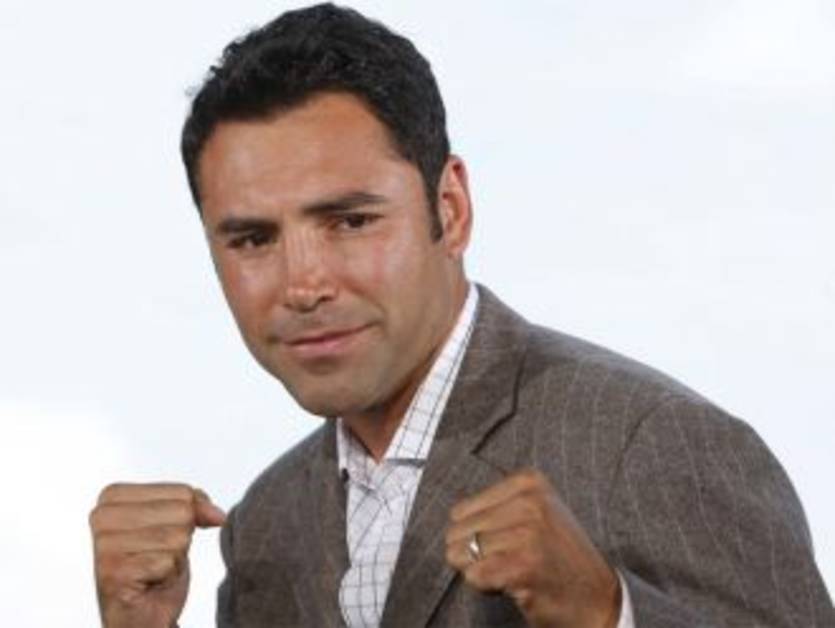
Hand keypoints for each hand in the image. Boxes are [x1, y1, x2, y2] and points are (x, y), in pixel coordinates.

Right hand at [89, 482, 225, 627]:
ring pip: (176, 536)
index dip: (186, 518)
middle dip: (179, 540)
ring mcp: (105, 545)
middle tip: (157, 557)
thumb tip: (216, 515)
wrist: (142, 615)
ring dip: (174, 560)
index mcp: (113, 496)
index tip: (162, 537)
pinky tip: (149, 583)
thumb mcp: (179, 525)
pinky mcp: (114, 571)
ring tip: (153, 570)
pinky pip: (168, 562)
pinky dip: (168, 576)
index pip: (181, 492)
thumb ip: (196, 505)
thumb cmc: (155, 568)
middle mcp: (102, 516)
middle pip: (182, 511)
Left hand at [445, 470, 620, 627]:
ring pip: (462, 554)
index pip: (460, 511)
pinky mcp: (522, 565)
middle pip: (458, 532)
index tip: (507, 543)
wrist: (600, 596)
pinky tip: (514, 583)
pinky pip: (474, 575)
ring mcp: (526, 532)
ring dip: (482, 570)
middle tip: (510, 560)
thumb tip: (451, 520)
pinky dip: (486, 586)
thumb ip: (496, 506)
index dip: (477, 535)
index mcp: (528, 481)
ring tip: (514, 570)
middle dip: (475, 553)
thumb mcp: (536, 511)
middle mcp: (528, 501)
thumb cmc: (560, 556)